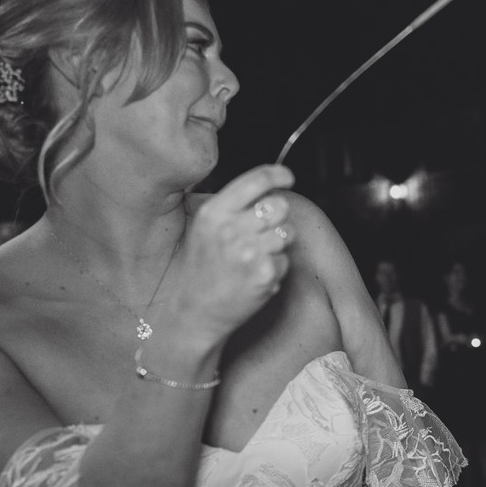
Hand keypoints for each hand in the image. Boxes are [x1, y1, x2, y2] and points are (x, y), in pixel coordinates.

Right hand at [168, 165, 296, 341]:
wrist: (197, 312)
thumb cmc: (203, 267)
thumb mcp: (204, 228)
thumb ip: (233, 206)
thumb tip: (268, 185)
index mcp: (215, 212)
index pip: (256, 180)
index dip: (279, 175)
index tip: (288, 178)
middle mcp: (231, 229)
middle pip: (279, 206)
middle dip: (278, 216)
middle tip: (265, 231)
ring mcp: (249, 253)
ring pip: (287, 233)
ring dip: (279, 244)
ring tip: (257, 256)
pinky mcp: (265, 274)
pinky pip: (286, 260)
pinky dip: (276, 268)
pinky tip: (256, 276)